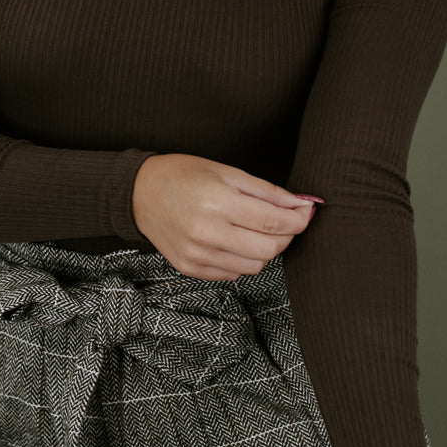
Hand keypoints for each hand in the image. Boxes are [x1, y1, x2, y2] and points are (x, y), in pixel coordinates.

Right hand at [132, 153, 319, 280]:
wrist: (140, 193)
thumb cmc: (184, 175)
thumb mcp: (227, 172)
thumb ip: (267, 192)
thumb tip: (301, 204)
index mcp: (218, 203)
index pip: (274, 222)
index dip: (298, 219)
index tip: (306, 212)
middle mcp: (207, 233)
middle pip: (269, 249)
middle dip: (286, 236)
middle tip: (284, 221)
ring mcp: (197, 255)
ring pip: (254, 267)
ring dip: (264, 250)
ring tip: (254, 229)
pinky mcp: (190, 268)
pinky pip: (233, 274)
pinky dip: (242, 260)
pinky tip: (233, 240)